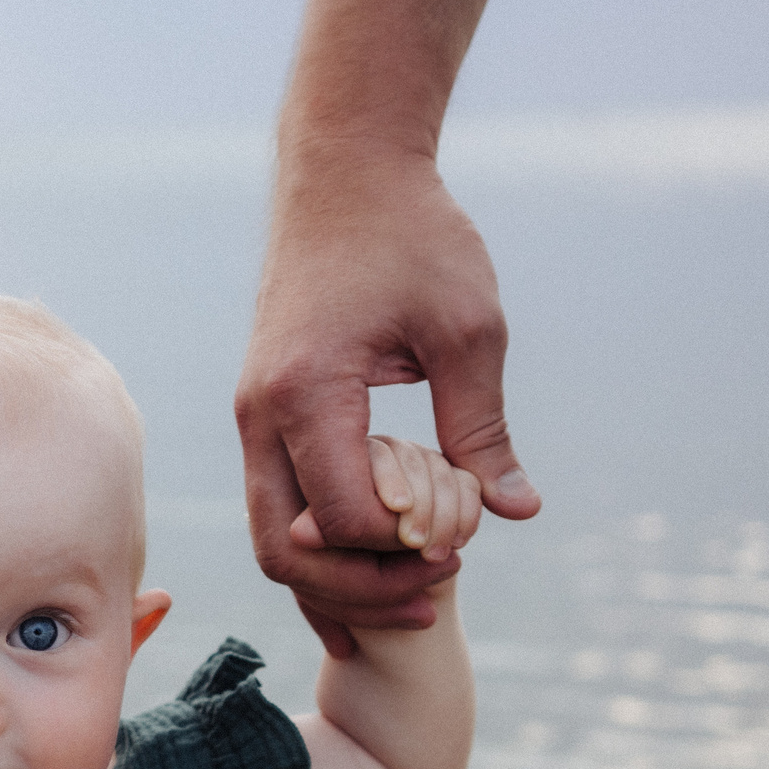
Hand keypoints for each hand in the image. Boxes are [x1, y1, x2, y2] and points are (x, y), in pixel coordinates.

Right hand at [237, 137, 538, 655]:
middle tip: (435, 595)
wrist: (344, 170)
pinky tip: (371, 578)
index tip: (466, 538)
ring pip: (273, 539)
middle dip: (361, 591)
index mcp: (307, 393)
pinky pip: (277, 509)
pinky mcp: (263, 416)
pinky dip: (320, 553)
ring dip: (338, 582)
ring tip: (414, 597)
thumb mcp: (468, 328)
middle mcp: (261, 415)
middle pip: (287, 550)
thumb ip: (483, 427)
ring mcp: (253, 419)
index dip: (408, 545)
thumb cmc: (411, 235)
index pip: (347, 516)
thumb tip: (515, 511)